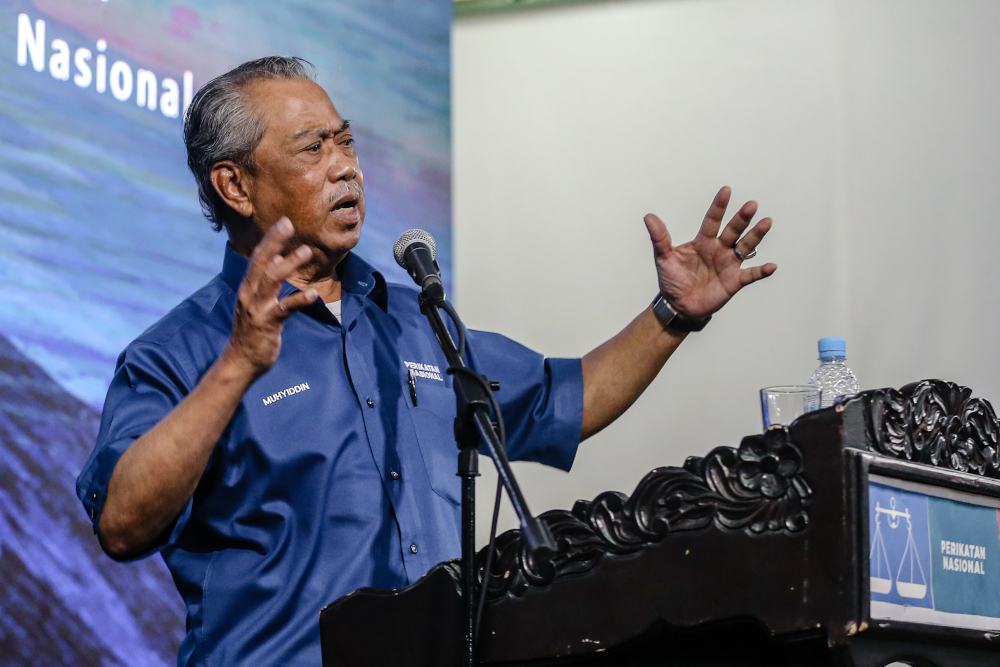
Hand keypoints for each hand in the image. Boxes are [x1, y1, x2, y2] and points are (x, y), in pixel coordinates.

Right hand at [225, 217, 317, 376]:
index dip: (270, 239)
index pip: (258, 257)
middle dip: (274, 242)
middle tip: (289, 225)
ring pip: (271, 281)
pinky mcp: (266, 325)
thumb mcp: (258, 302)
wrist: (241, 361)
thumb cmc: (253, 331)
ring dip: (289, 265)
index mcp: (247, 287)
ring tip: (306, 251)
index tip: (284, 222)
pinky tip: (312, 295)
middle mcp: (249, 294)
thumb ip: (267, 282)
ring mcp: (257, 309)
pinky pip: (284, 310)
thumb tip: (279, 258)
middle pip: (261, 263)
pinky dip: (298, 301)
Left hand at [644, 186, 776, 320]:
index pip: (712, 220)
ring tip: (766, 222)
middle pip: (733, 230)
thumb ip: (659, 238)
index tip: (726, 190)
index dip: (719, 206)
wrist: (678, 305)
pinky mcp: (734, 281)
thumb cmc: (672, 280)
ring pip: (745, 246)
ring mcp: (728, 264)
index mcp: (703, 241)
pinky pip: (750, 275)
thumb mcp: (663, 258)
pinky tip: (772, 266)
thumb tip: (649, 217)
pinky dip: (761, 271)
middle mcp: (719, 249)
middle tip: (751, 205)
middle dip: (741, 218)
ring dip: (756, 235)